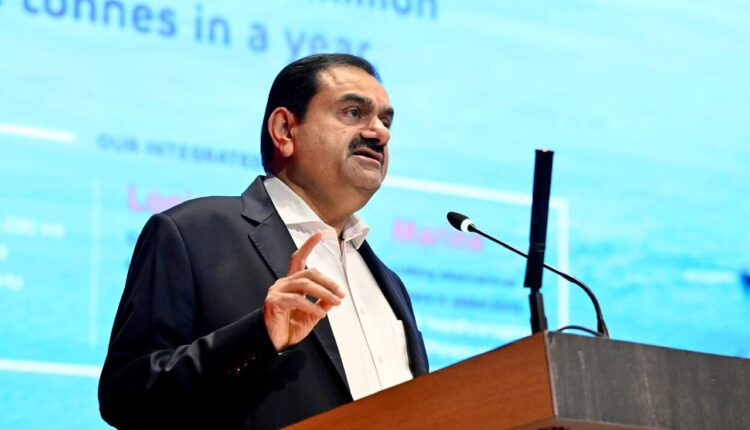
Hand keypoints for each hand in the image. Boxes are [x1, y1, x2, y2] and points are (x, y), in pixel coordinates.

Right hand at [263, 231, 344, 351]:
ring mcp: (277, 291)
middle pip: (309, 272)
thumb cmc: (288, 328)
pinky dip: (311, 306)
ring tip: (336, 302)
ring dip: (324, 293)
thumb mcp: (311, 315)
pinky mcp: (274, 302)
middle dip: (328, 282)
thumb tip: (334, 296)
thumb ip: (321, 303)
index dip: (308, 245)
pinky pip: (297, 299)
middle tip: (341, 294)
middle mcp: (283, 283)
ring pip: (305, 284)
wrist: (273, 344)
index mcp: (291, 284)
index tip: (319, 233)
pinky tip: (321, 313)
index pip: (299, 259)